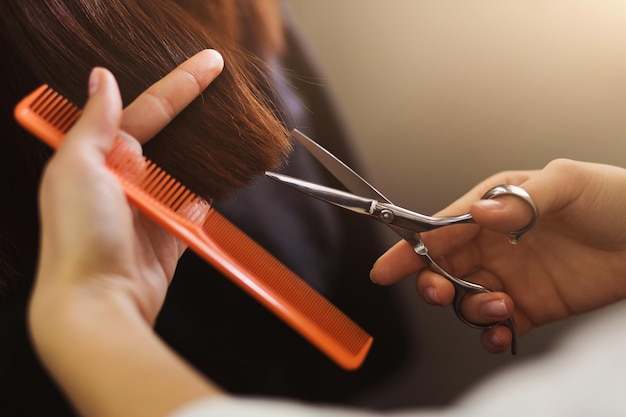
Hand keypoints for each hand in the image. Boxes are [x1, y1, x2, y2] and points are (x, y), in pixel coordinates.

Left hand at [30, 49, 222, 327]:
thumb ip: (94, 123)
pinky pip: (195, 205)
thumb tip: (102, 79)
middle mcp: (123, 179)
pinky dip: (207, 195)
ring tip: (231, 128)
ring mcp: (149, 207)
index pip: (147, 110)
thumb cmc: (79, 236)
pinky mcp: (170, 233)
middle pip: (168, 135)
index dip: (180, 86)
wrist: (99, 301)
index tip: (211, 65)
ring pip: (185, 168)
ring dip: (205, 153)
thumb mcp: (76, 168)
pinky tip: (224, 178)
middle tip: (224, 85)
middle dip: (194, 112)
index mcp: (98, 158)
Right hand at [371, 159, 625, 352]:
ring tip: (502, 306)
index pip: (441, 229)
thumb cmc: (616, 199)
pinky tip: (504, 333)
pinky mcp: (531, 306)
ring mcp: (511, 277)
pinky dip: (492, 335)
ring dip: (472, 310)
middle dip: (433, 284)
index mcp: (494, 208)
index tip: (388, 269)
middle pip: (443, 269)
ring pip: (466, 300)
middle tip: (441, 291)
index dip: (411, 249)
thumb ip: (521, 200)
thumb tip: (479, 212)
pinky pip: (498, 327)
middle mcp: (495, 244)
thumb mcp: (569, 184)